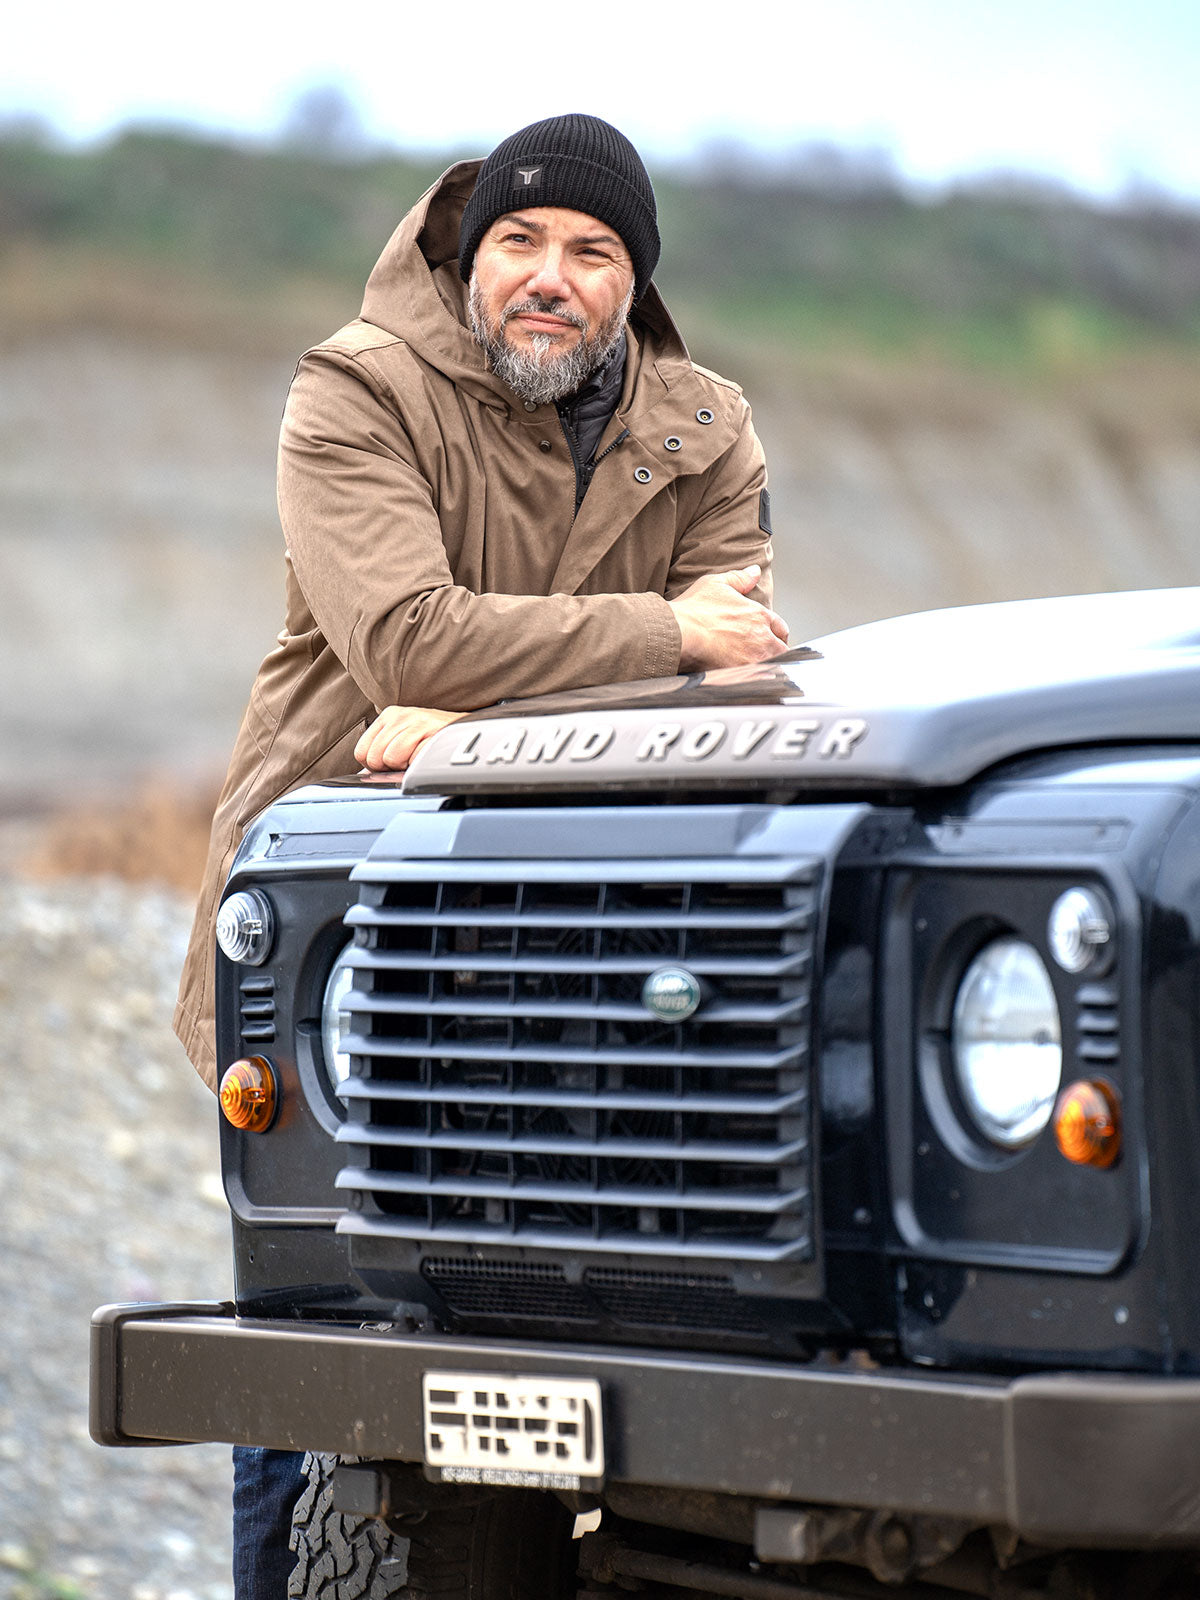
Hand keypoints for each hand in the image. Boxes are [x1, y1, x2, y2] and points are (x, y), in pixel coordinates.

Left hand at [355, 706, 465, 771]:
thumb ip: (381, 751)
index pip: (362, 751)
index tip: (390, 764)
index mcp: (388, 716)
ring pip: (392, 758)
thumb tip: (364, 774)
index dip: (374, 766)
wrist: (466, 732)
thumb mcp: (402, 737)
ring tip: (418, 758)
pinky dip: (420, 765)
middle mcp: (400, 716)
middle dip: (390, 768)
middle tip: (407, 761)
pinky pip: (414, 760)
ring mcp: (418, 723)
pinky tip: (428, 757)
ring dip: (406, 766)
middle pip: (375, 757)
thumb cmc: (432, 738)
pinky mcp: (433, 732)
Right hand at [668, 564, 789, 669]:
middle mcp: (761, 637)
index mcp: (758, 614)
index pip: (780, 627)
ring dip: (769, 667)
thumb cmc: (694, 609)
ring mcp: (754, 658)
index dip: (776, 634)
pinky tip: (750, 681)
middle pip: (781, 649)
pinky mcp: (743, 674)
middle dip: (776, 652)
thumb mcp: (717, 583)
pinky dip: (757, 680)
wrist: (679, 632)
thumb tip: (755, 571)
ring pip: (774, 666)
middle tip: (767, 656)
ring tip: (761, 670)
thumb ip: (740, 578)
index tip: (772, 638)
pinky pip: (759, 680)